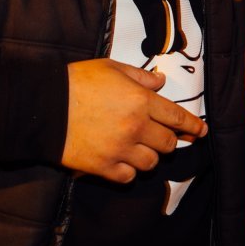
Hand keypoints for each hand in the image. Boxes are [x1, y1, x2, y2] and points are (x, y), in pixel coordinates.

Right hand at [62, 58, 206, 183]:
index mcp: (140, 100)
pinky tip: (121, 162)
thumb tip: (160, 82)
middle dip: (168, 140)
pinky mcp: (103, 167)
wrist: (43, 108)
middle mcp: (136, 127)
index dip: (193, 126)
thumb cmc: (76, 82)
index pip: (177, 117)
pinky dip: (128, 172)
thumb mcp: (110, 68)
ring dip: (149, 157)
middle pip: (168, 143)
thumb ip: (139, 76)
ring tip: (138, 149)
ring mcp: (120, 149)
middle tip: (160, 137)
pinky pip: (128, 177)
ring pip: (151, 163)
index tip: (201, 131)